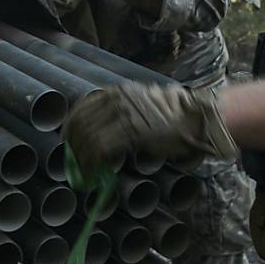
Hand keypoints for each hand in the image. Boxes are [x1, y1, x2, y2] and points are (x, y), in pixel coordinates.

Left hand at [62, 83, 237, 173]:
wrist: (197, 118)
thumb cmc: (171, 115)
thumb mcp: (139, 103)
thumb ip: (118, 112)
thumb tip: (97, 133)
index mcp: (117, 91)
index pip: (82, 107)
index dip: (71, 126)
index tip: (67, 141)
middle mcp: (117, 100)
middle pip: (81, 123)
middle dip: (73, 145)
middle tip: (72, 161)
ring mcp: (125, 115)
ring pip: (89, 137)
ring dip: (81, 158)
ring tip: (81, 171)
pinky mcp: (132, 132)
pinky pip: (102, 149)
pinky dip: (92, 163)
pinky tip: (92, 172)